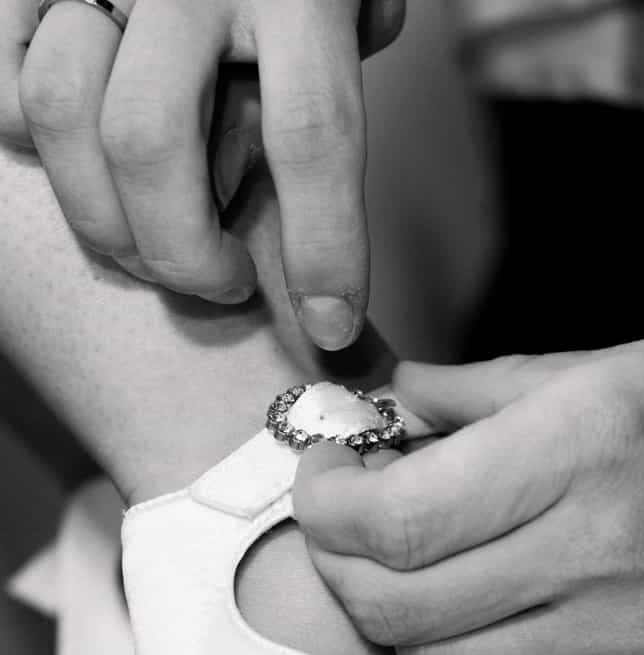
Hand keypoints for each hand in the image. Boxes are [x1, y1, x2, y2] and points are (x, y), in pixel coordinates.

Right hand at [4, 0, 403, 345]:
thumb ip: (339, 67)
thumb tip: (314, 190)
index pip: (311, 134)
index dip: (325, 252)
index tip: (332, 327)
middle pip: (151, 140)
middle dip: (182, 252)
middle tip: (222, 285)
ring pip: (62, 113)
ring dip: (105, 217)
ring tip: (156, 247)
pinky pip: (4, 80)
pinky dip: (34, 146)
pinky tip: (86, 168)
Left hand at [293, 334, 643, 654]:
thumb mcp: (634, 358)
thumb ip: (494, 392)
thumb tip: (394, 407)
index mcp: (590, 447)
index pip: (400, 518)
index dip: (328, 504)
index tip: (324, 475)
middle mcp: (600, 555)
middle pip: (399, 608)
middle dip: (342, 567)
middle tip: (348, 523)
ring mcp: (628, 640)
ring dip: (400, 618)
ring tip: (413, 562)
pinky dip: (480, 645)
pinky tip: (499, 593)